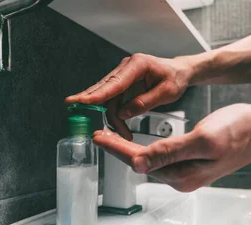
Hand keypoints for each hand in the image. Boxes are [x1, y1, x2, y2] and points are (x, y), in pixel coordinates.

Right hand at [66, 53, 193, 139]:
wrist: (179, 72)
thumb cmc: (175, 79)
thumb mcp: (167, 93)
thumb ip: (145, 102)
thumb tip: (124, 113)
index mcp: (138, 64)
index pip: (115, 82)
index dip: (97, 93)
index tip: (83, 100)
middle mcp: (126, 67)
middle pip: (105, 88)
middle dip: (90, 100)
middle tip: (70, 105)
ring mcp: (123, 75)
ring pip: (108, 98)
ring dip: (113, 117)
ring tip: (124, 133)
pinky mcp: (122, 83)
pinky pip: (113, 100)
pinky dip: (115, 114)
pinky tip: (119, 126)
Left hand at [93, 104, 250, 191]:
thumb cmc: (238, 131)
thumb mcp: (201, 140)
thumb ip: (168, 152)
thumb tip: (138, 163)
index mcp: (182, 175)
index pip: (140, 162)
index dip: (117, 149)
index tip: (98, 138)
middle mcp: (182, 178)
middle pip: (142, 164)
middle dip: (118, 151)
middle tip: (98, 136)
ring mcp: (188, 172)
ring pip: (150, 161)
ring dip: (129, 150)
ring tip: (111, 138)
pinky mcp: (192, 163)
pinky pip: (162, 158)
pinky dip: (146, 149)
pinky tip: (140, 143)